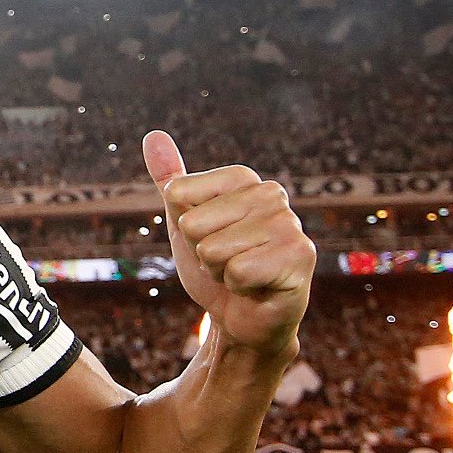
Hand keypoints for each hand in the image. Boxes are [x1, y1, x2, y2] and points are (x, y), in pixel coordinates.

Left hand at [143, 132, 314, 357]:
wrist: (240, 316)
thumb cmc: (215, 265)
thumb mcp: (184, 221)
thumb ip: (170, 179)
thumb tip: (153, 135)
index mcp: (242, 178)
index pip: (177, 193)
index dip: (184, 227)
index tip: (209, 239)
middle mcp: (271, 193)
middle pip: (192, 223)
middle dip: (201, 253)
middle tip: (226, 262)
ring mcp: (289, 223)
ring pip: (213, 249)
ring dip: (220, 272)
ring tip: (242, 274)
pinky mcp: (299, 256)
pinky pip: (237, 271)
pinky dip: (238, 287)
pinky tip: (257, 287)